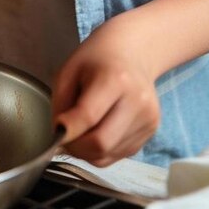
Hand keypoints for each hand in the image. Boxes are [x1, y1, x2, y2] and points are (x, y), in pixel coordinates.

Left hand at [52, 15, 160, 166]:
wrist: (134, 53)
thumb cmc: (97, 60)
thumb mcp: (68, 72)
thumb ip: (61, 107)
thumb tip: (61, 138)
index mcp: (116, 79)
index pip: (88, 117)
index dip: (66, 130)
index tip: (56, 131)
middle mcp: (137, 101)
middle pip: (100, 144)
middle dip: (76, 147)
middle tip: (67, 136)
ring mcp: (148, 118)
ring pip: (107, 155)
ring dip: (88, 151)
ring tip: (84, 130)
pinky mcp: (151, 131)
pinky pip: (118, 155)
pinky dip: (103, 150)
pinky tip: (101, 130)